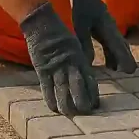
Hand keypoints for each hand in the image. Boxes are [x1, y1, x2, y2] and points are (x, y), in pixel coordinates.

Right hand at [20, 1, 98, 115]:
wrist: (43, 24)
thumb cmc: (60, 34)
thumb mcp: (74, 46)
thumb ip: (79, 61)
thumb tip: (86, 77)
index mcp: (79, 58)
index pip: (88, 78)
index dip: (92, 92)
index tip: (96, 103)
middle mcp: (70, 64)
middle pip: (78, 86)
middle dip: (83, 100)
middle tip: (87, 112)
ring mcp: (55, 67)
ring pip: (63, 90)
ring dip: (68, 103)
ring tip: (73, 114)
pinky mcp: (42, 69)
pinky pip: (47, 87)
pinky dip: (51, 98)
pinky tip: (55, 109)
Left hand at [70, 0, 137, 73]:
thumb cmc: (84, 9)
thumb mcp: (81, 26)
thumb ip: (85, 43)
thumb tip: (88, 62)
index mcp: (108, 28)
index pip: (118, 46)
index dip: (124, 59)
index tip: (130, 70)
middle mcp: (113, 30)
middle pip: (122, 47)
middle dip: (126, 59)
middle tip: (131, 72)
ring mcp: (111, 30)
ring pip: (119, 45)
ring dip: (121, 57)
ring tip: (121, 71)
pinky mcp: (107, 30)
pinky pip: (113, 44)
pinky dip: (114, 54)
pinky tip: (111, 65)